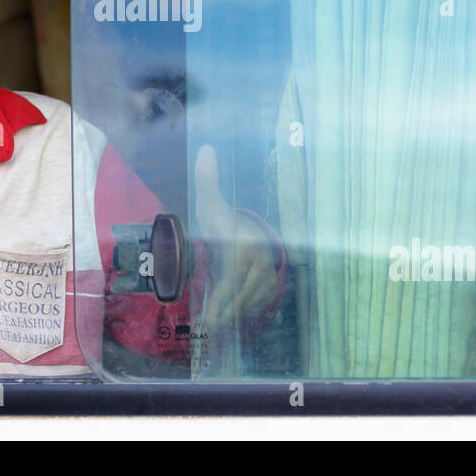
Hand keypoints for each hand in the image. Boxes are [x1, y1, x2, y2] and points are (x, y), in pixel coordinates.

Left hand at [192, 144, 279, 328]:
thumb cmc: (222, 220)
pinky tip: (230, 320)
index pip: (233, 279)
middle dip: (226, 313)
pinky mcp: (270, 286)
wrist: (248, 231)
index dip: (223, 301)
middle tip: (209, 327)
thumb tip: (205, 148)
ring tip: (216, 326)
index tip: (210, 318)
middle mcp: (260, 264)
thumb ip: (206, 179)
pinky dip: (245, 313)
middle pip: (241, 296)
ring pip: (250, 302)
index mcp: (244, 246)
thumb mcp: (212, 203)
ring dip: (234, 316)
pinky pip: (258, 305)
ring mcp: (267, 276)